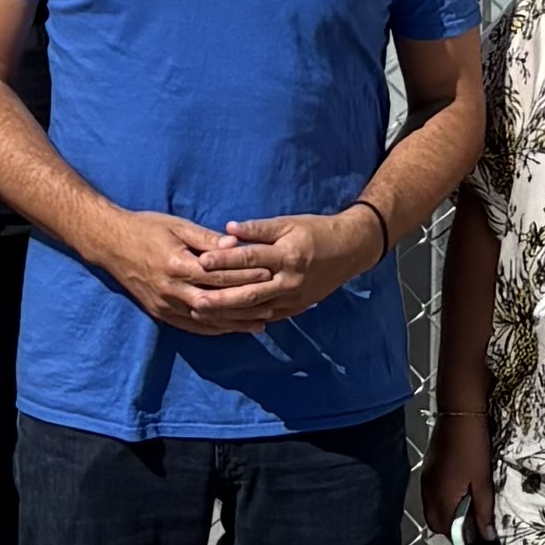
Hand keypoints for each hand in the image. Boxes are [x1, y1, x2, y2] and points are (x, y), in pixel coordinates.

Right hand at [99, 205, 309, 334]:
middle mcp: (171, 290)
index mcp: (177, 264)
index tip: (269, 273)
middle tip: (273, 304)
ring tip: (261, 322)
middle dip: (246, 305)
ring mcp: (165, 305)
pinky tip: (233, 328)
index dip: (245, 275)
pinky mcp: (160, 313)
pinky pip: (192, 327)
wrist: (109, 243)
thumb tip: (236, 244)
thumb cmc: (146, 228)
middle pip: (216, 302)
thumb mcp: (177, 225)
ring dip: (234, 322)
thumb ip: (207, 239)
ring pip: (206, 320)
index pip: (219, 275)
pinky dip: (214, 329)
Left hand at [204, 205, 392, 329]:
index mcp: (287, 255)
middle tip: (194, 299)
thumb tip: (228, 228)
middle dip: (220, 297)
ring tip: (203, 313)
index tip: (201, 261)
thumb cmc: (315, 231)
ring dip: (228, 313)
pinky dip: (245, 319)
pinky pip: (266, 317)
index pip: (250, 259)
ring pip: (255, 309)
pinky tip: (224, 321)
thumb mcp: (289, 223)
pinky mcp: (295, 309)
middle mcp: (290, 280)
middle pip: (250, 292)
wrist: (350, 251)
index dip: (225, 260)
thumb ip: (259, 228)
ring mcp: (293, 298)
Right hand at [421, 419, 494, 540]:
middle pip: (436, 522)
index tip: (477, 537)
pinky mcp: (428, 468)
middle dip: (452, 527)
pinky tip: (460, 489)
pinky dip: (443, 498)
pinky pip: (432, 493)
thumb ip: (484, 511)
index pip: (446, 531)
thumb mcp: (483, 482)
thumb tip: (487, 535)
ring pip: (433, 507)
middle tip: (473, 522)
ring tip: (468, 505)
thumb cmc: (472, 446)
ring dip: (447, 512)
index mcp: (441, 498)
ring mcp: (426, 479)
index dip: (461, 538)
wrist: (459, 413)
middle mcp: (428, 492)